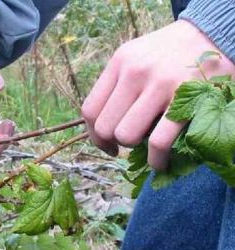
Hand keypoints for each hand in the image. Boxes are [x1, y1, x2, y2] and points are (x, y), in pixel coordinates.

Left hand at [81, 20, 234, 169]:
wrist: (213, 34)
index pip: (90, 110)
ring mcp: (160, 84)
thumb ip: (117, 86)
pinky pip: (158, 142)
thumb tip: (102, 129)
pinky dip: (156, 160)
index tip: (107, 144)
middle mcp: (135, 71)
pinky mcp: (186, 99)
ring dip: (135, 149)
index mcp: (119, 62)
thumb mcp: (136, 57)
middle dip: (115, 143)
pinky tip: (161, 161)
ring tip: (147, 146)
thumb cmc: (170, 54)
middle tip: (130, 143)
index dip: (95, 135)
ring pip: (127, 136)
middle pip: (105, 127)